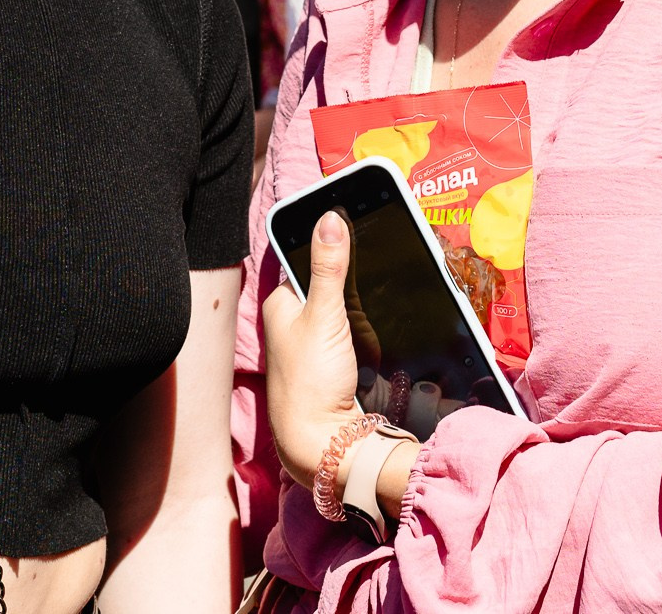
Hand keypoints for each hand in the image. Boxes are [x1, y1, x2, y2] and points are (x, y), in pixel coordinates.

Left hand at [261, 211, 367, 488]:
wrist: (323, 444)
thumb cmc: (310, 382)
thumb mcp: (324, 316)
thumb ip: (328, 268)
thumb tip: (329, 217)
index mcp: (280, 303)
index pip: (306, 257)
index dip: (332, 244)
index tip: (362, 226)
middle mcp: (292, 321)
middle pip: (329, 283)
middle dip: (355, 279)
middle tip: (379, 273)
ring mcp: (313, 344)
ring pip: (346, 309)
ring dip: (365, 308)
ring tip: (381, 305)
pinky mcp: (332, 363)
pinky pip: (354, 334)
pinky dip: (368, 331)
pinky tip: (380, 333)